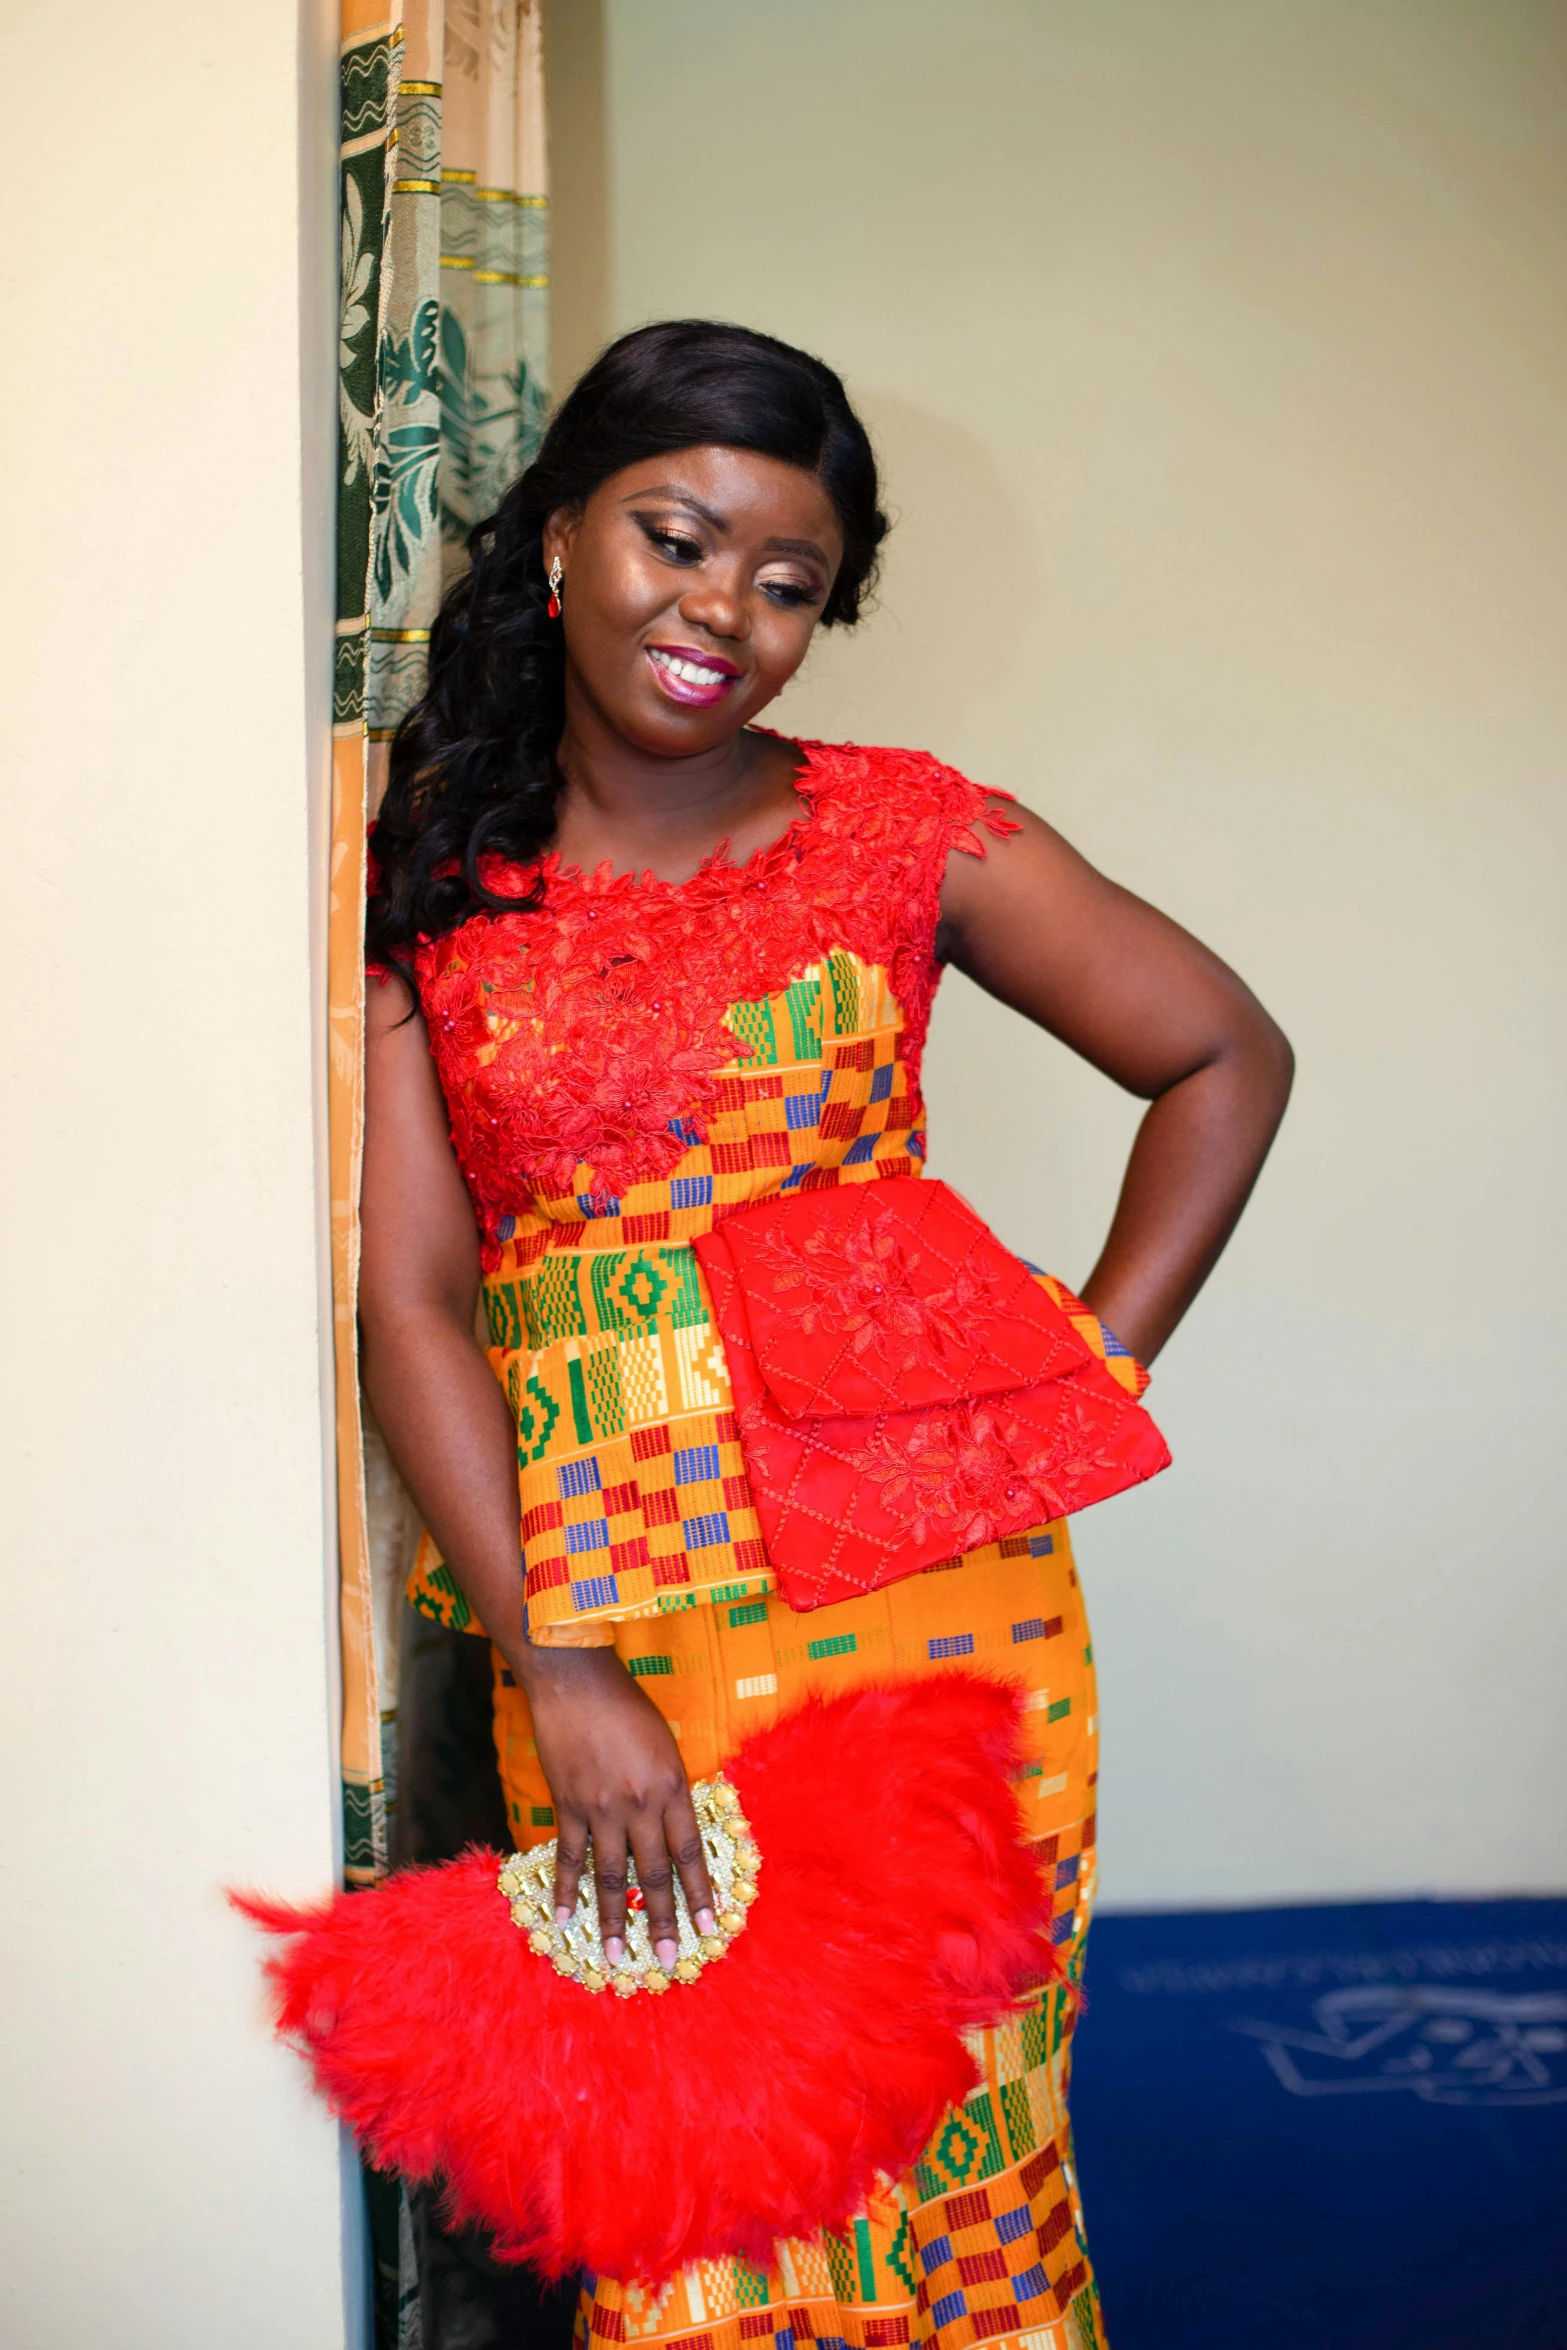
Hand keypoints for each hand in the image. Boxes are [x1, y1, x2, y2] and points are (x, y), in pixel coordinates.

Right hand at [515, 1643, 715, 1971]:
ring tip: (619, 1956)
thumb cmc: (628, 1707)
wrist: (576, 1682)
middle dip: (663, 1920)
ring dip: (615, 1920)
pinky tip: (565, 1920)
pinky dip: (567, 1891)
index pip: (690, 1853)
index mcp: (673, 1788)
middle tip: (670, 1958)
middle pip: (654, 1874)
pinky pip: (569, 1859)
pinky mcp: (568, 1807)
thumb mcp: (666, 1746)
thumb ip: (671, 1790)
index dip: (700, 1893)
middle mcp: (641, 1805)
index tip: (710, 1926)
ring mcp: (602, 1810)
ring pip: (611, 1877)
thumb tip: (675, 1831)